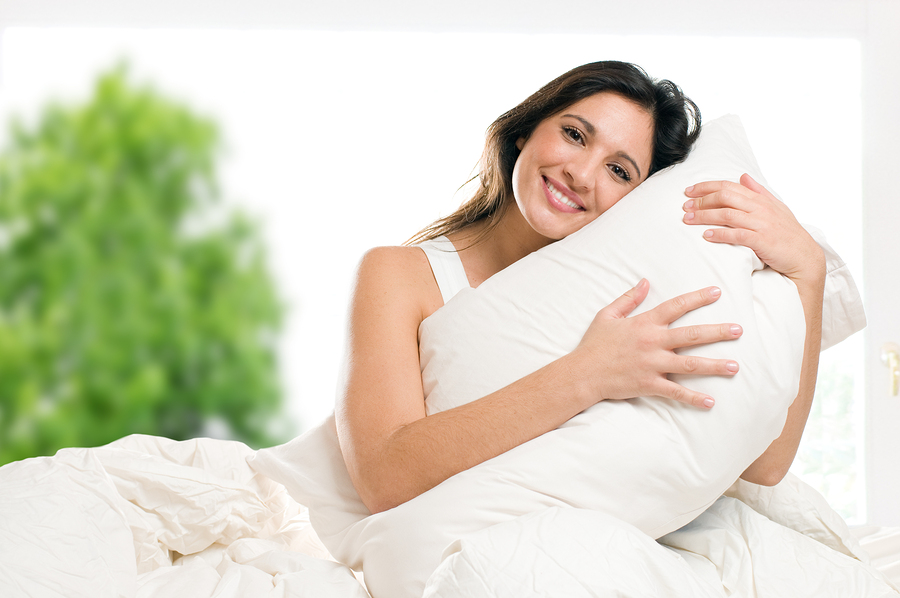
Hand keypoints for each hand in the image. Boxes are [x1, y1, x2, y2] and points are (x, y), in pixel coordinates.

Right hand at [573, 279, 742, 408]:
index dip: (697, 298)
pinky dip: (693, 398)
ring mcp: (652, 364)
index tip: (717, 292)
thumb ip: (628, 298)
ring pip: (690, 364)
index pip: (676, 306)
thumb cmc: (594, 344)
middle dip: (717, 332)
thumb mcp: (607, 315)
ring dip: (714, 365)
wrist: (582, 374)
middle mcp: (652, 342)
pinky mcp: (649, 384)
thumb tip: (644, 281)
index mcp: (644, 323)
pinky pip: (675, 392)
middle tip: (739, 330)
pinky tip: (710, 402)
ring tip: (734, 366)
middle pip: (692, 335)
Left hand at [682, 174, 824, 285]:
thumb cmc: (788, 233)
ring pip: (727, 214)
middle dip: (702, 200)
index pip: (729, 186)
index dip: (707, 186)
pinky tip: (706, 236)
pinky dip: (720, 234)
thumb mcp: (776, 207)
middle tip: (685, 206)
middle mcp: (760, 208)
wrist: (805, 257)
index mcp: (761, 199)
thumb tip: (743, 176)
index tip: (689, 191)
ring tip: (688, 219)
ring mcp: (762, 224)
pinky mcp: (762, 241)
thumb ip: (758, 192)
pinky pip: (737, 235)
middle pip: (725, 197)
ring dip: (704, 216)